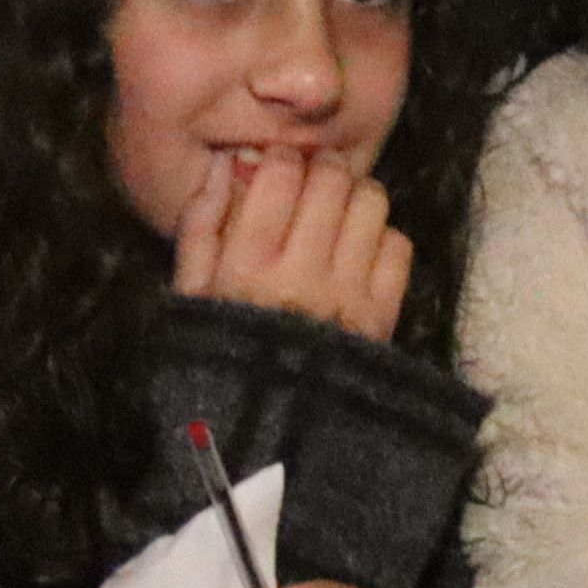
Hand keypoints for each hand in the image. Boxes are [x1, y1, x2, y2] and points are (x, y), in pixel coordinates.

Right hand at [170, 148, 412, 344]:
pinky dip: (382, 238)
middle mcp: (300, 273)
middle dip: (324, 169)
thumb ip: (200, 228)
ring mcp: (347, 293)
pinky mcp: (382, 314)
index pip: (278, 177)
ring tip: (340, 210)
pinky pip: (398, 246)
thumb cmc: (220, 352)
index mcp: (244, 266)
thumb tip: (224, 167)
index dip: (282, 159)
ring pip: (371, 204)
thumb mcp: (189, 295)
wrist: (267, 428)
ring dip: (357, 196)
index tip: (279, 165)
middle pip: (331, 182)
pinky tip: (359, 252)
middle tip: (316, 177)